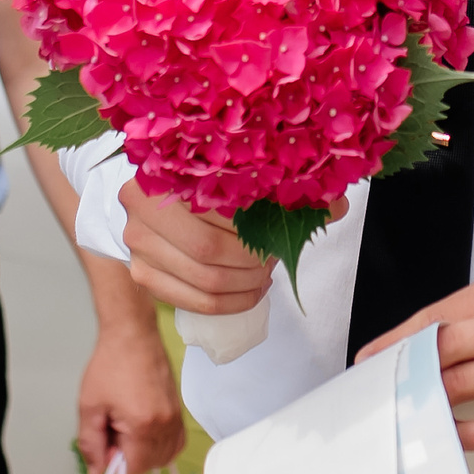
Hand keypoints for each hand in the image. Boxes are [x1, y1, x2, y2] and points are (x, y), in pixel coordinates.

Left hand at [77, 322, 185, 473]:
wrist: (132, 334)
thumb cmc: (111, 363)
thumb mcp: (89, 406)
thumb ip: (91, 443)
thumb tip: (96, 471)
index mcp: (144, 425)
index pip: (134, 468)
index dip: (115, 461)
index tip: (105, 442)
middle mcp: (165, 423)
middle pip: (151, 465)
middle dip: (129, 456)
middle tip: (113, 430)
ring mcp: (176, 417)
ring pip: (165, 456)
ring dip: (145, 452)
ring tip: (126, 427)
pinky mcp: (179, 410)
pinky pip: (176, 442)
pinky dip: (160, 445)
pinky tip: (143, 430)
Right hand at [116, 179, 346, 315]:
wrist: (161, 197)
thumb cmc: (207, 182)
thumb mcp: (242, 174)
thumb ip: (286, 185)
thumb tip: (338, 202)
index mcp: (164, 170)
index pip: (218, 206)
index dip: (258, 222)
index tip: (283, 226)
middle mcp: (140, 205)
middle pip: (208, 248)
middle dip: (252, 259)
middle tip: (275, 256)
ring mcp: (136, 243)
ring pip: (204, 279)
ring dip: (246, 283)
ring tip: (266, 272)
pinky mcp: (142, 273)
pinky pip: (194, 302)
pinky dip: (231, 303)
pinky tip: (250, 290)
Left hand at [353, 270, 473, 449]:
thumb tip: (411, 347)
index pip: (438, 314)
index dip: (396, 339)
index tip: (369, 356)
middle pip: (442, 347)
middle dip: (402, 369)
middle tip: (375, 385)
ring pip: (457, 385)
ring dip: (423, 400)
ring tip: (402, 407)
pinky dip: (455, 431)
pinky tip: (442, 431)